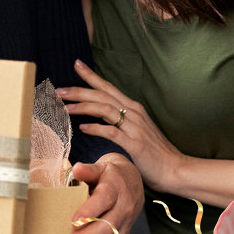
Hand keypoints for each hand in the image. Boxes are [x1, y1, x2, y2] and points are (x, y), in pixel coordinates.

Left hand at [57, 60, 185, 192]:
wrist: (175, 168)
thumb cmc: (154, 152)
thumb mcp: (136, 129)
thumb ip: (119, 120)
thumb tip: (99, 115)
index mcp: (133, 108)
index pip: (108, 87)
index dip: (92, 75)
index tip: (76, 64)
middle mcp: (133, 113)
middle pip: (102, 95)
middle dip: (79, 90)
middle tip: (59, 89)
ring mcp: (134, 127)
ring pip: (104, 109)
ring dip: (83, 106)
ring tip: (65, 106)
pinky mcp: (134, 143)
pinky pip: (111, 132)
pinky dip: (96, 128)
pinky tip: (82, 128)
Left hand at [60, 153, 143, 233]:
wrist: (133, 181)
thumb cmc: (110, 175)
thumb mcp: (100, 167)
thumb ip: (88, 170)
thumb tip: (76, 168)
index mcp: (115, 189)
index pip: (103, 200)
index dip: (89, 210)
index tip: (73, 219)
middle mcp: (122, 210)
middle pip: (106, 227)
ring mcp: (123, 227)